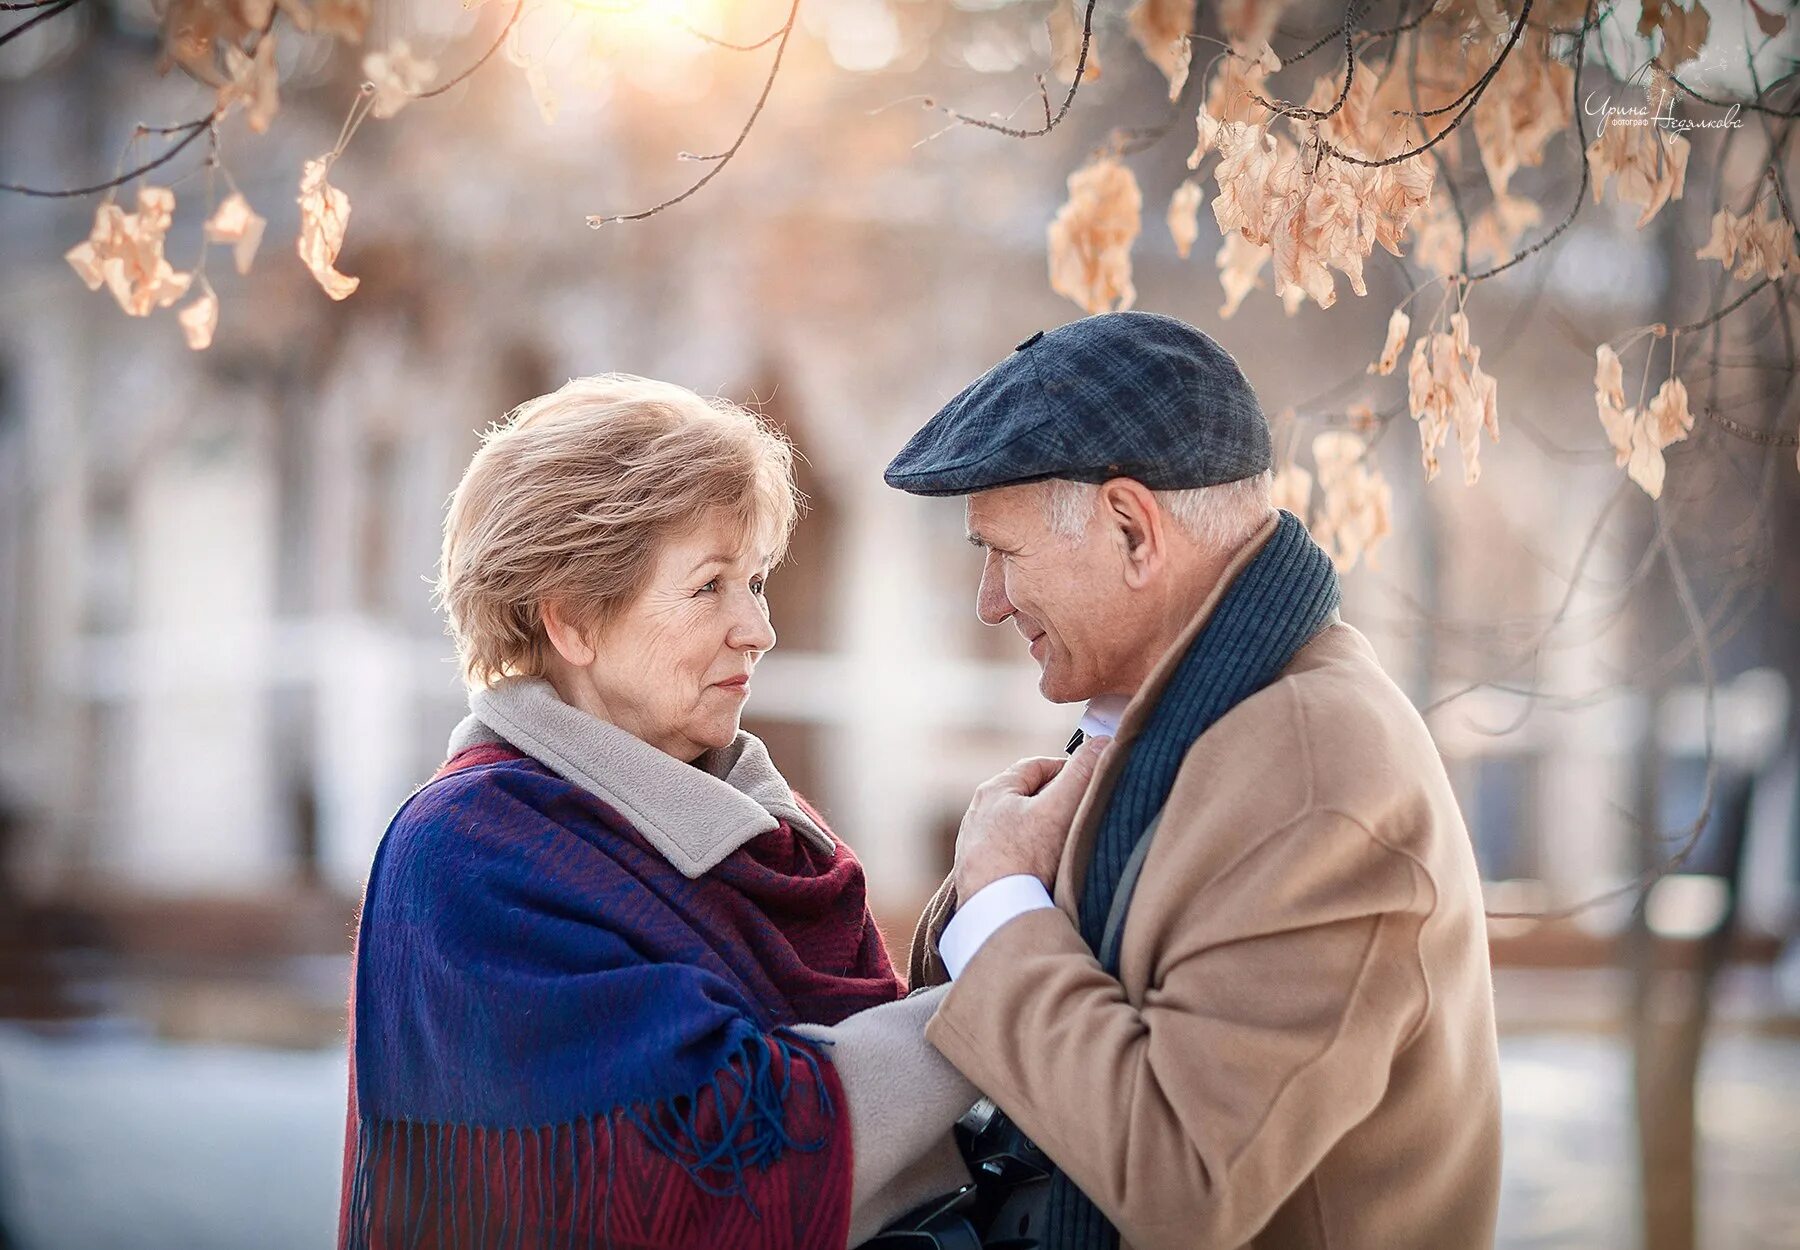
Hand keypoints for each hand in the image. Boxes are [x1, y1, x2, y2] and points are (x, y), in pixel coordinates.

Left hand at [952, 737, 1108, 900]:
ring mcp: (977, 848)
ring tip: (1068, 849)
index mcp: (994, 790)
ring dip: (1044, 835)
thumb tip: (1105, 741)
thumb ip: (1082, 774)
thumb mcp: (1058, 810)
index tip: (1091, 782)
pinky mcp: (979, 876)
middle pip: (1029, 798)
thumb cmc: (1022, 860)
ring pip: (1020, 830)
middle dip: (1057, 804)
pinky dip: (1031, 860)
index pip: (1039, 766)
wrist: (994, 917)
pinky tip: (1047, 874)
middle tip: (1084, 817)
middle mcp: (979, 815)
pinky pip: (1012, 858)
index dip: (1069, 770)